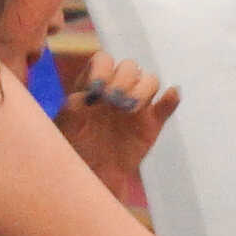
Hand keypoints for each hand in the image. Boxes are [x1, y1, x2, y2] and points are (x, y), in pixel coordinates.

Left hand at [53, 48, 173, 194]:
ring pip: (150, 80)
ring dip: (143, 89)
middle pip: (130, 66)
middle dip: (123, 79)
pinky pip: (167, 104)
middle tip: (113, 101)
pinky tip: (170, 96)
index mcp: (94, 84)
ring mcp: (137, 105)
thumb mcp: (64, 127)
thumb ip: (71, 109)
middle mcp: (117, 88)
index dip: (102, 69)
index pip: (104, 60)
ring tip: (129, 110)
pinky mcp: (152, 122)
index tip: (95, 90)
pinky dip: (171, 98)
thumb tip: (81, 98)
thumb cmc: (72, 149)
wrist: (91, 175)